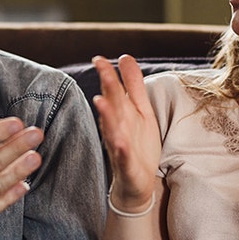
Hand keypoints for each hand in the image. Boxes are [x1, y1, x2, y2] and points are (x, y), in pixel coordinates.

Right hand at [91, 55, 160, 210]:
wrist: (136, 183)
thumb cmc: (136, 144)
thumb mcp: (140, 110)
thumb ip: (133, 84)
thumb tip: (125, 56)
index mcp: (121, 113)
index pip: (113, 90)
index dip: (107, 74)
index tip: (99, 58)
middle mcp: (117, 127)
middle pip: (112, 104)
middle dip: (107, 86)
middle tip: (100, 67)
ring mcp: (119, 147)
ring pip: (112, 129)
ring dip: (107, 116)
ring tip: (101, 101)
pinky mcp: (127, 165)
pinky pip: (123, 156)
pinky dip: (121, 149)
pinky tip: (120, 142)